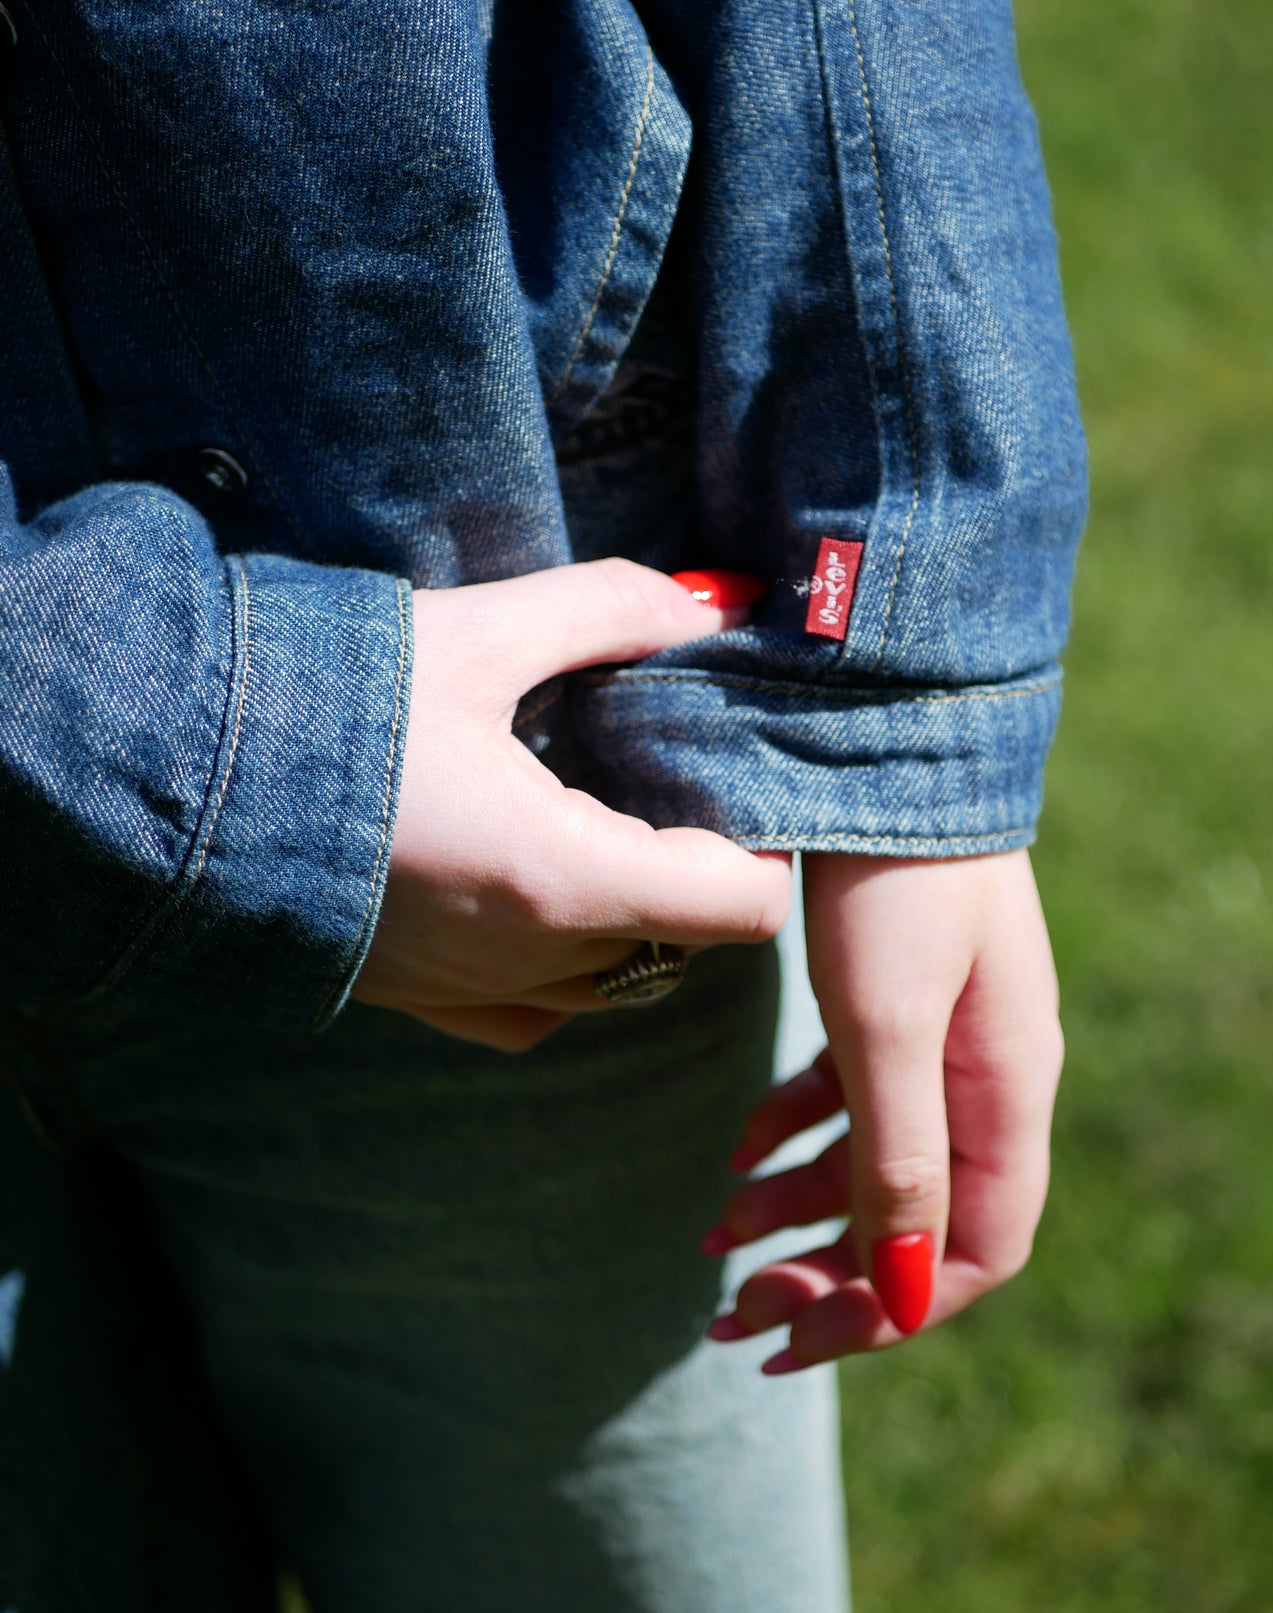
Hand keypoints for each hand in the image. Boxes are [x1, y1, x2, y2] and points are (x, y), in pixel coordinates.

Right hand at [353, 559, 791, 1048]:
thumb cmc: (331, 703)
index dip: (759, 846)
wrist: (173, 779)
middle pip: (684, 941)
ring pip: (613, 983)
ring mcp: (468, 992)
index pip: (742, 910)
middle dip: (694, 869)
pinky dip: (561, 967)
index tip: (724, 782)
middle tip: (659, 782)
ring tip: (594, 825)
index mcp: (565, 878)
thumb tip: (719, 597)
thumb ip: (613, 610)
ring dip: (631, 918)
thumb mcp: (479, 633)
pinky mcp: (415, 1002)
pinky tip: (532, 894)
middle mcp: (529, 960)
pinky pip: (532, 1015)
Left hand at [705, 850, 1062, 1369]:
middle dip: (830, 1275)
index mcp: (1006, 1092)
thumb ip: (900, 1155)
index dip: (892, 1309)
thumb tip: (901, 1291)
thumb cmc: (893, 877)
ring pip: (877, 1161)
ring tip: (713, 1238)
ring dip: (800, 1211)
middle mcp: (986, 1075)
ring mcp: (943, 1031)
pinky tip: (739, 1146)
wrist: (884, 734)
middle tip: (737, 1311)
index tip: (795, 1334)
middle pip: (920, 1216)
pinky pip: (854, 1094)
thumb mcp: (887, 1021)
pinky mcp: (896, 993)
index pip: (976, 1249)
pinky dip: (796, 1131)